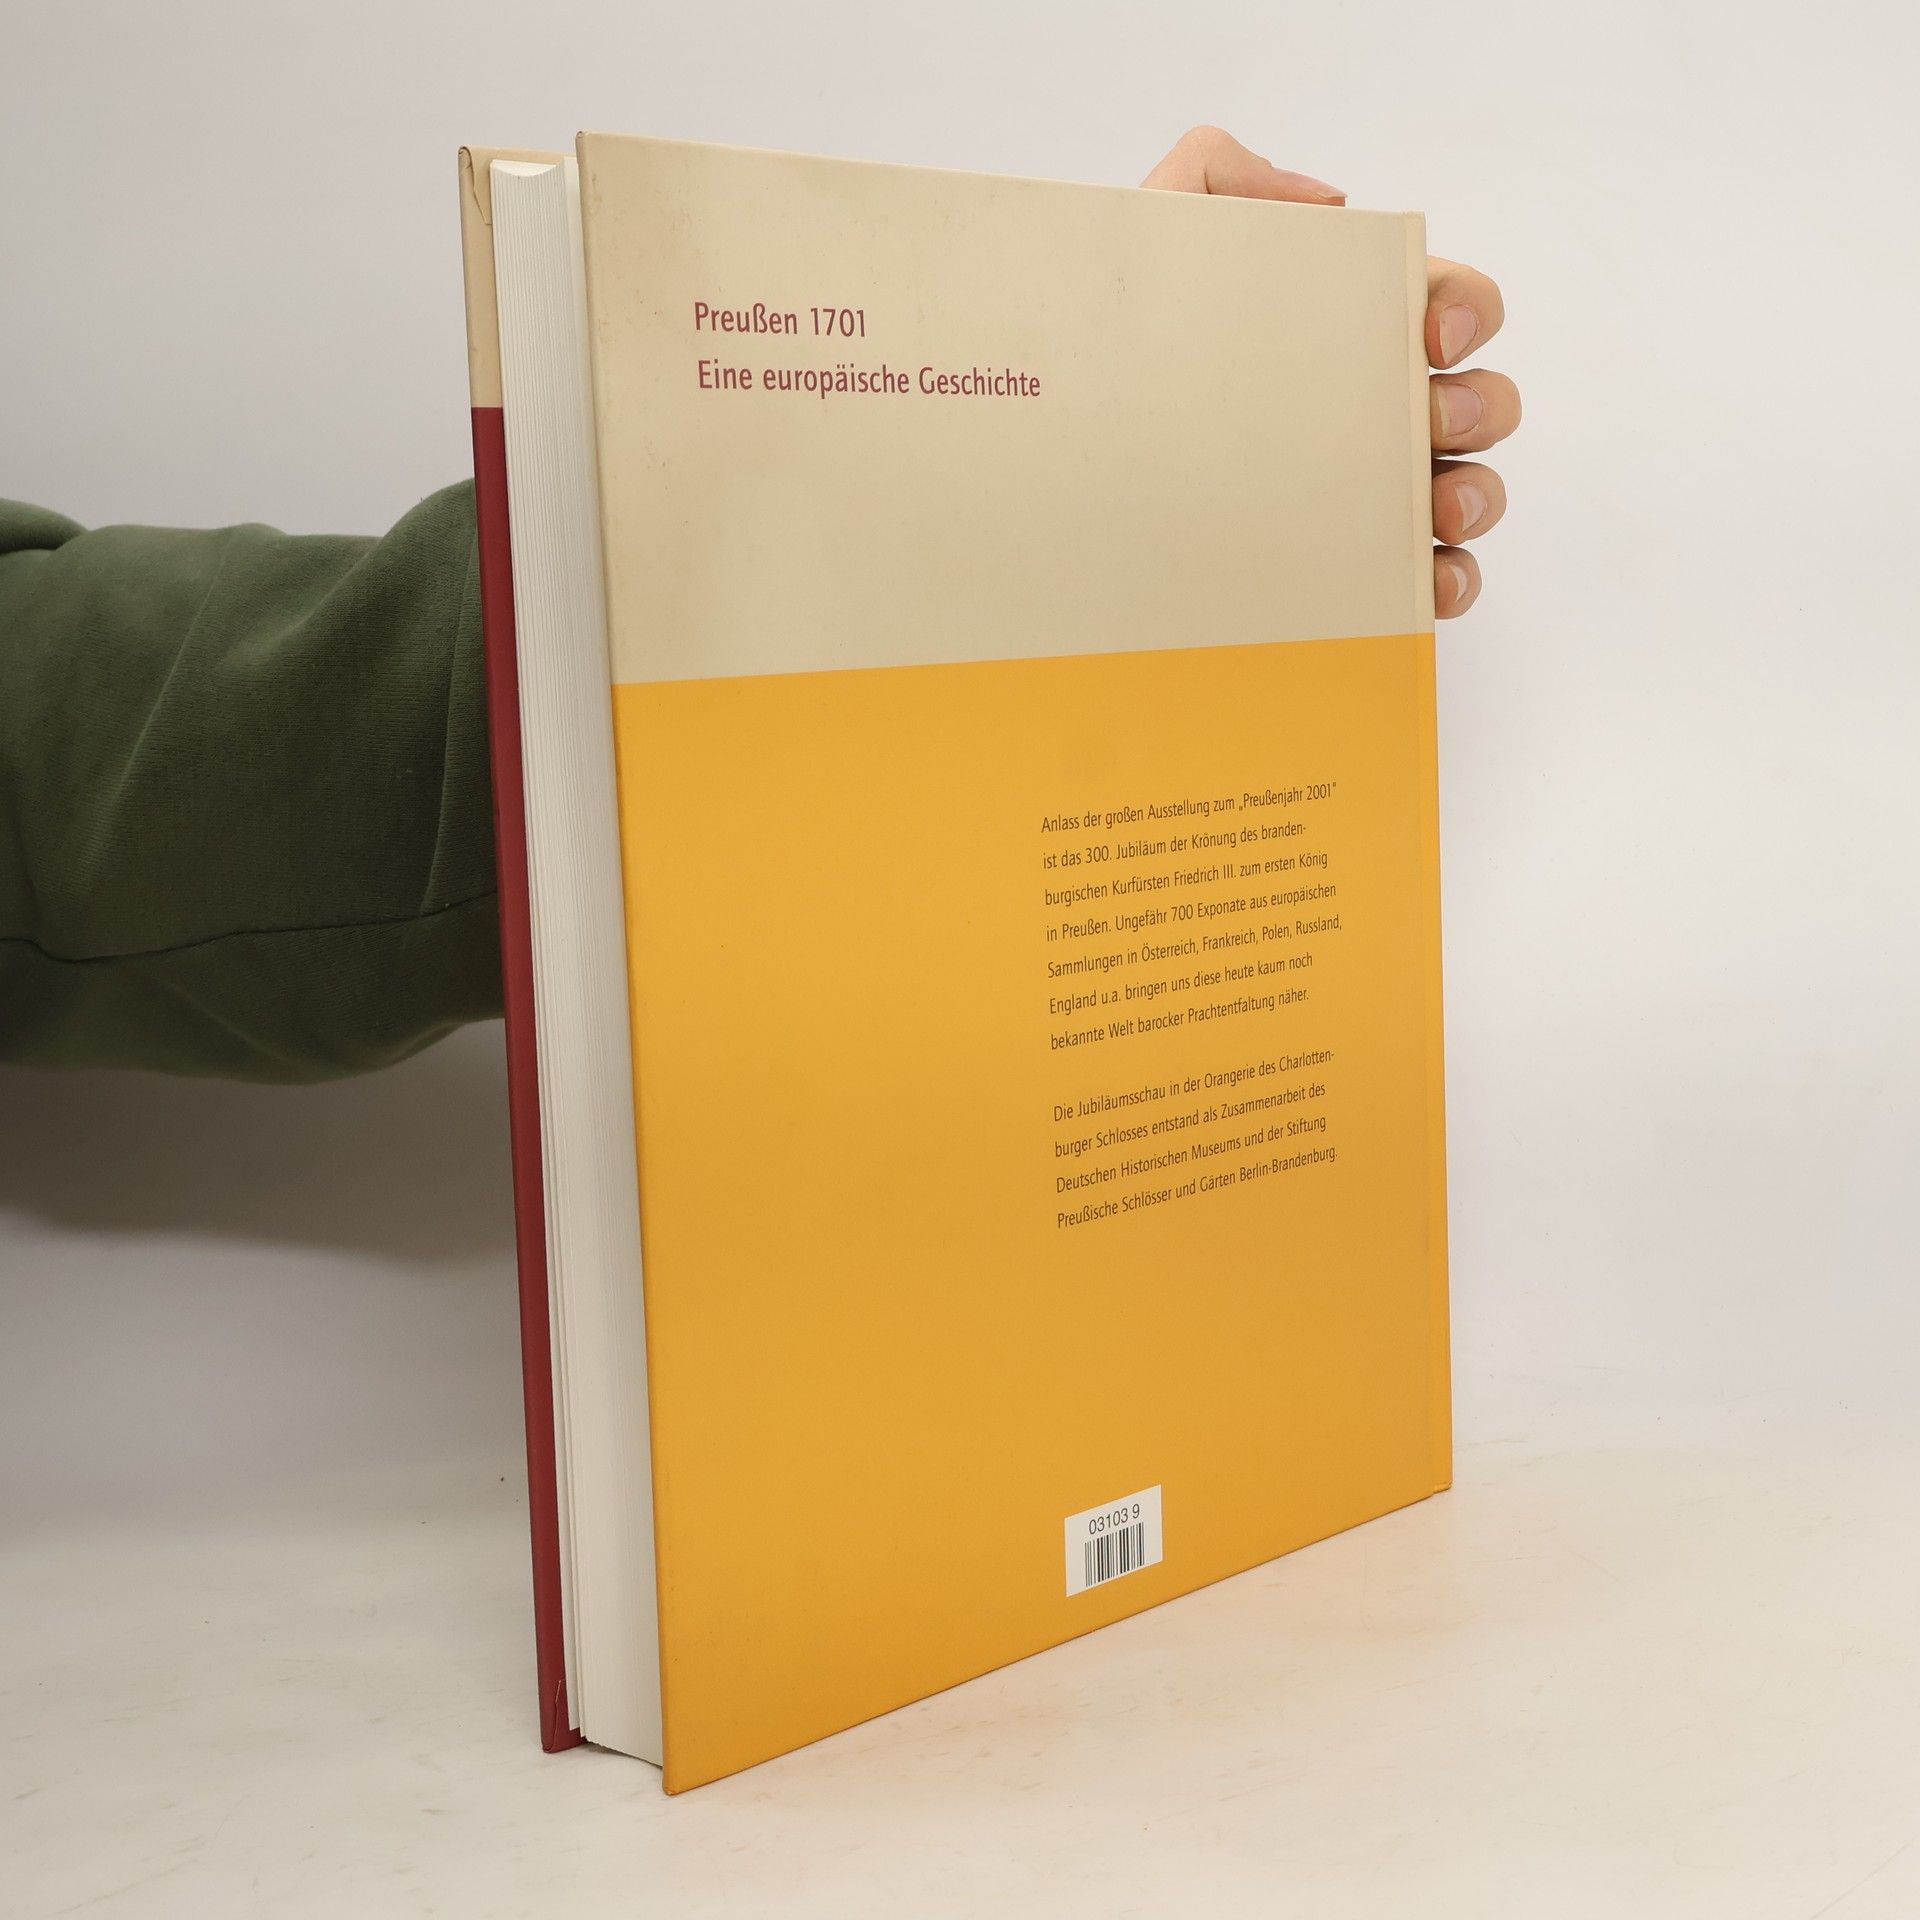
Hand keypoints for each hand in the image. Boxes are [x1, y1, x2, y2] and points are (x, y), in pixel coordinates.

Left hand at [1143, 126, 1518, 618]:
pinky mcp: (1349, 576)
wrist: (1044, 476)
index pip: (1447, 304)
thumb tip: (1331, 203)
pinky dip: (1450, 583)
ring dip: (1475, 496)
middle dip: (1476, 407)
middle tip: (1426, 420)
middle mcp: (1365, 415)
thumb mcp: (1145, 242)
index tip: (1432, 332)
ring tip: (1436, 509)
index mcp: (1340, 335)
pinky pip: (1430, 584)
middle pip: (1478, 401)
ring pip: (1470, 492)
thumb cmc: (1104, 361)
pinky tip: (1428, 583)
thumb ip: (1218, 177)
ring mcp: (1364, 500)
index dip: (1466, 308)